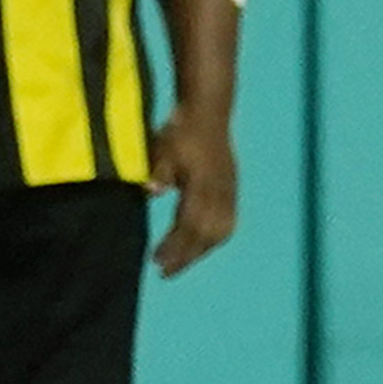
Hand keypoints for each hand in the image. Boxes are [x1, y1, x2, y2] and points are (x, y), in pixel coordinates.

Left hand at [149, 110, 239, 274]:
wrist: (208, 111)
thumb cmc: (181, 129)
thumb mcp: (163, 146)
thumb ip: (159, 170)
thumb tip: (151, 192)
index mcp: (202, 182)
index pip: (190, 223)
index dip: (174, 245)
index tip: (156, 261)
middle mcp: (220, 191)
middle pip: (206, 234)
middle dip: (186, 256)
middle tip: (165, 272)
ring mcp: (229, 191)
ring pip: (220, 231)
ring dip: (201, 250)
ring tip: (181, 262)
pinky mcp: (232, 189)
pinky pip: (228, 222)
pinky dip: (214, 239)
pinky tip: (201, 245)